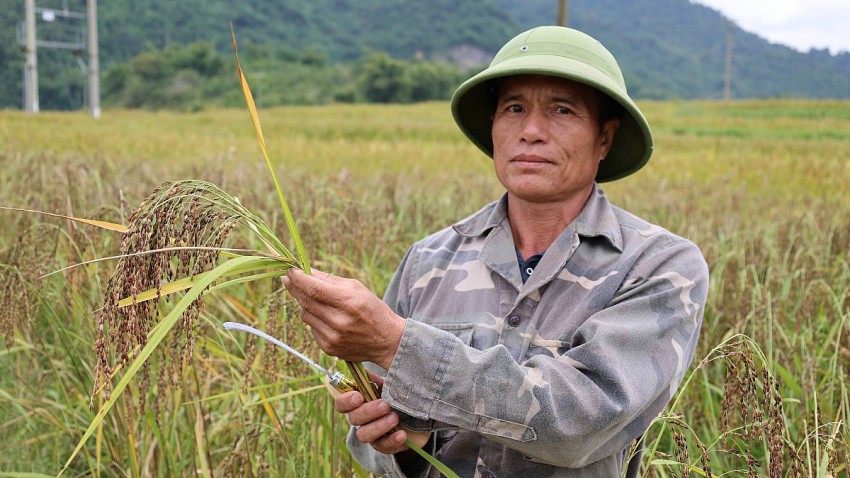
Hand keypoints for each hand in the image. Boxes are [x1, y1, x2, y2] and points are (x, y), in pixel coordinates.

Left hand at [283, 268, 405, 368]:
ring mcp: (333, 337)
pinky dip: (315, 321)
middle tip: (287, 278)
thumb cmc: (371, 309)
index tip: (290, 270)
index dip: (298, 279)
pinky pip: (312, 329)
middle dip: (295, 288)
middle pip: (306, 301)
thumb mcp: (357, 288)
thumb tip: (305, 271)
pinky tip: (329, 320)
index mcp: (349, 302)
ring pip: (305, 315)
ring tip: (320, 303)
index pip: (314, 289)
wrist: (387, 341)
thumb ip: (330, 280)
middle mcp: (339, 322)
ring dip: (307, 305)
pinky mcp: (329, 348)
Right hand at [335, 374, 429, 454]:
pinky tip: (402, 434)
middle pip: (354, 418)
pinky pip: (383, 446)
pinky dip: (392, 440)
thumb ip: (376, 380)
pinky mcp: (384, 446)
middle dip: (369, 411)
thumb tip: (364, 369)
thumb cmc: (399, 396)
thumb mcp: (389, 384)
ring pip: (364, 434)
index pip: (342, 403)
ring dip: (379, 426)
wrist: (419, 416)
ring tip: (395, 418)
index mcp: (360, 402)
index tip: (359, 396)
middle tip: (385, 405)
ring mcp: (372, 434)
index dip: (346, 401)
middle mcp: (362, 419)